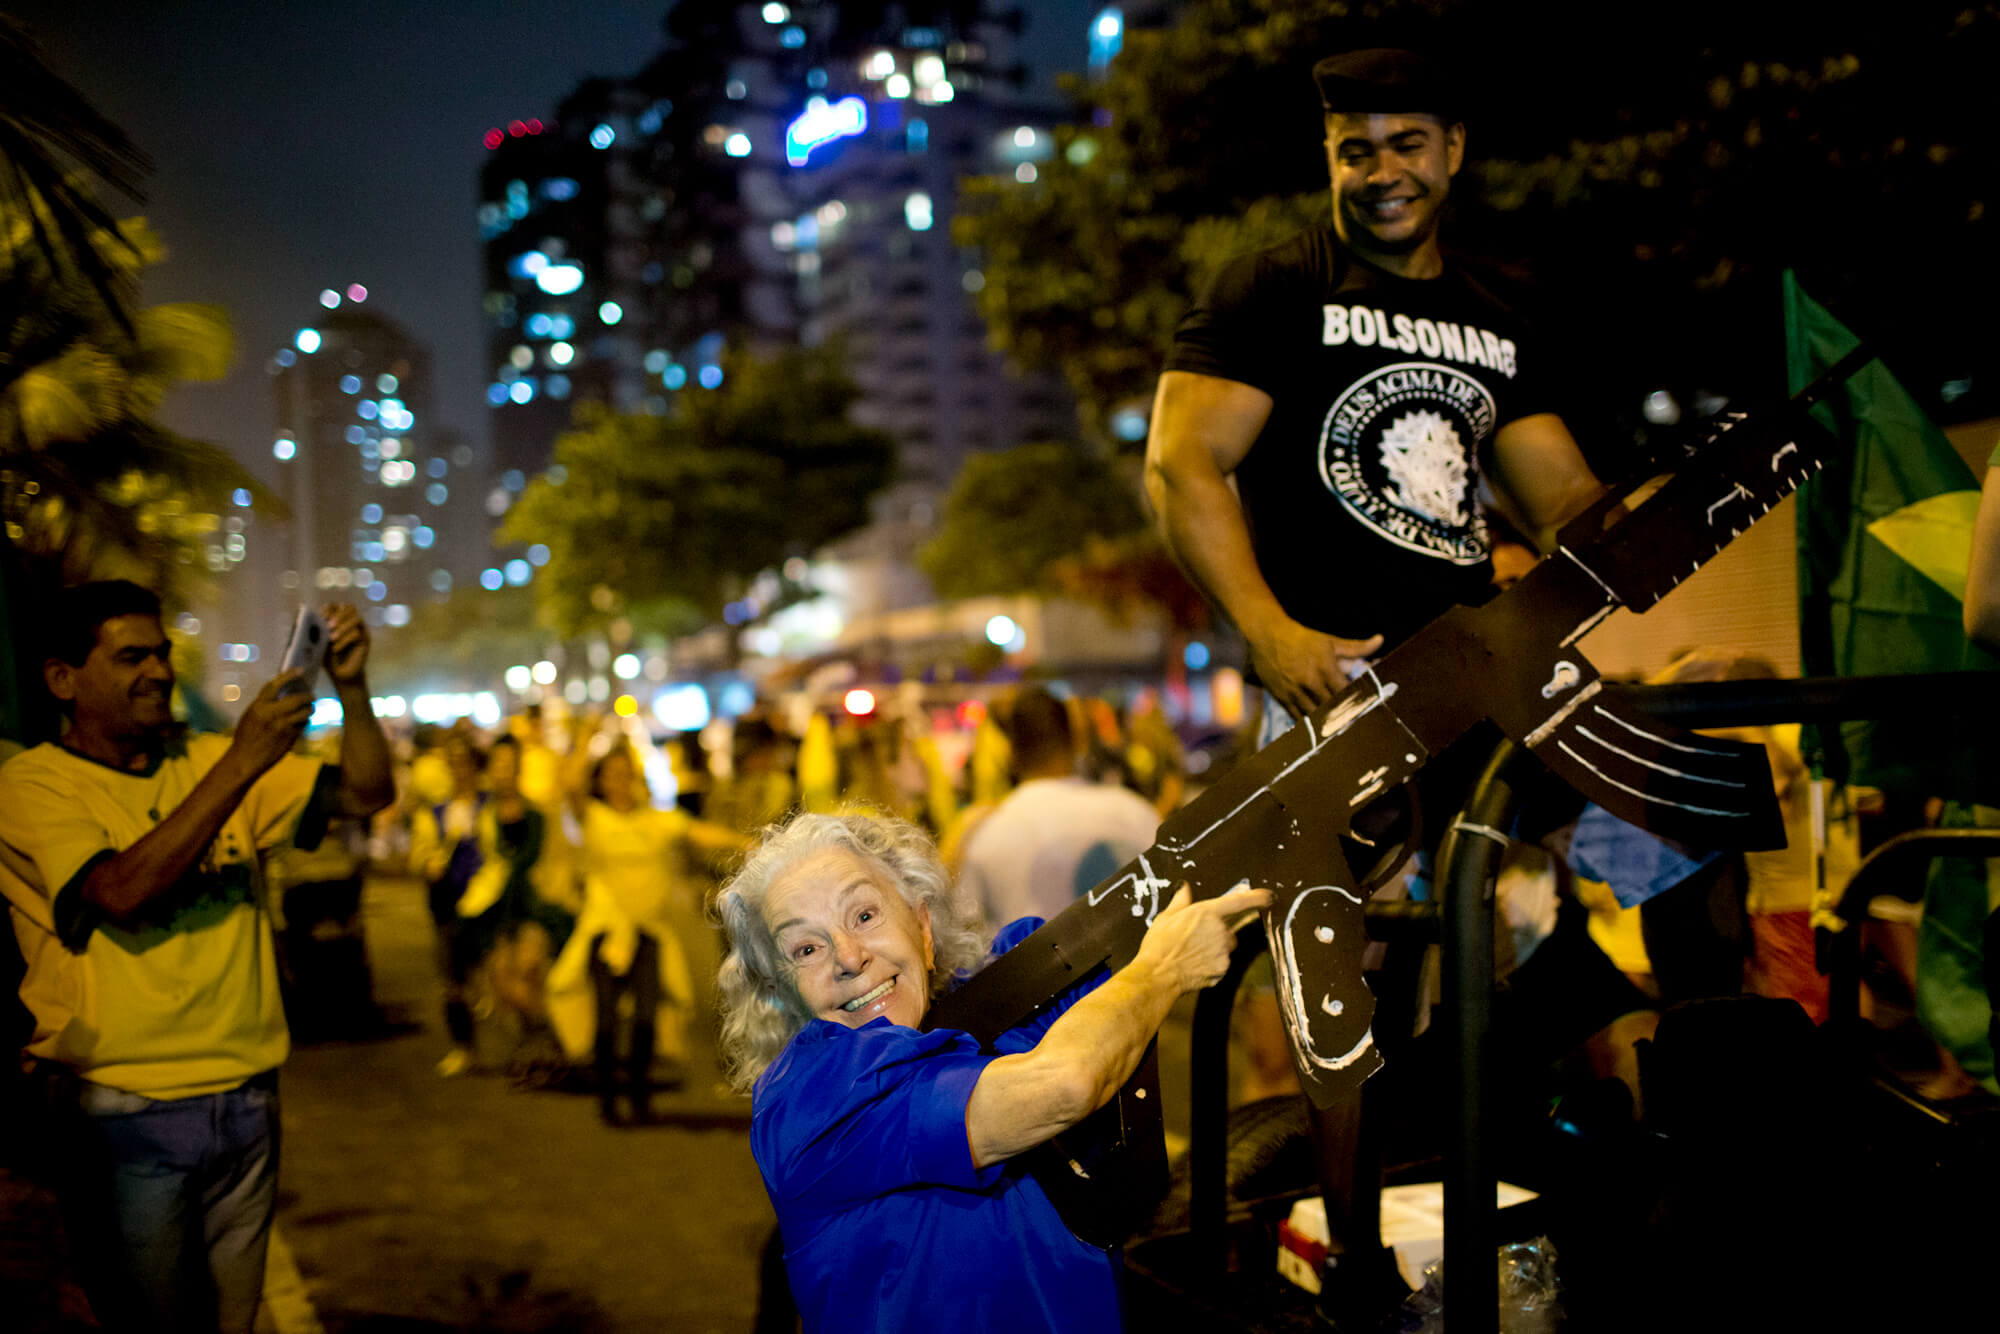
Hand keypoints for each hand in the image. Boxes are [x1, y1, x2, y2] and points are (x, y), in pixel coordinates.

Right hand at [232, 672, 313, 774]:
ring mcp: (282, 726)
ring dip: (310, 709)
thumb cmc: (246, 736)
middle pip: (297, 699)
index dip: (288, 675)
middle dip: (307, 696)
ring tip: (310, 708)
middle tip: (311, 695)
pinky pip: (303, 724)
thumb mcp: (251, 715)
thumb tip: (281, 693)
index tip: (300, 670)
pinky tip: (302, 722)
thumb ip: (264, 704)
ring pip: (305, 712)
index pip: (275, 685)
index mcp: (258, 707)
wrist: (245, 759)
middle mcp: (272, 714)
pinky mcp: (290, 737)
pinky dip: (305, 721)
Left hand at [322, 603, 369, 688]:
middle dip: (338, 615)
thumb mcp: (320, 643)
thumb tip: (314, 620)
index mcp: (338, 619)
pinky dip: (344, 640)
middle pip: (349, 607)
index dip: (328, 610)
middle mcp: (351, 622)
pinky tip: (335, 649)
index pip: (335, 606)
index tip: (321, 618)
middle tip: (329, 626)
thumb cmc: (328, 658)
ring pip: (356, 618)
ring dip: (343, 627)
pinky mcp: (365, 640)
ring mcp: (360, 630)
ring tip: (331, 639)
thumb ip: (319, 630)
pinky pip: (357, 633)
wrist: (341, 675)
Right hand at [1135, 883, 1272, 994]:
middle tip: (1196, 938)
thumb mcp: (1166, 917)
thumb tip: (1184, 888)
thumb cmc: (1159, 945)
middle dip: (1218, 932)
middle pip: (1229, 929)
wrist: (1158, 974)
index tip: (1268, 896)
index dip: (1256, 897)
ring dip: (1216, 948)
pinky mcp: (1222, 970)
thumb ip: (1181, 901)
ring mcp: (1223, 952)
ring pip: (1226, 947)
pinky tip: (1195, 964)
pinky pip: (1222, 963)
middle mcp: (1220, 931)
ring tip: (1193, 952)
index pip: (1239, 901)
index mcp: (1207, 913)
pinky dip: (1212, 963)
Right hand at [1247, 618, 1382, 723]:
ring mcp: (1294, 690)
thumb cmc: (1301, 638)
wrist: (1267, 635)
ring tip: (1340, 733)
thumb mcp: (1329, 641)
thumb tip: (1380, 640)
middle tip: (1356, 727)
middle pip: (1332, 707)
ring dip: (1328, 725)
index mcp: (1324, 666)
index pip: (1346, 692)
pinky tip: (1319, 731)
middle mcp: (1309, 680)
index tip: (1366, 711)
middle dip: (1344, 717)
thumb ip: (1356, 647)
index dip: (1356, 703)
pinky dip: (1310, 725)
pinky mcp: (1282, 697)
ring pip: (1315, 716)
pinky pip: (1298, 718)